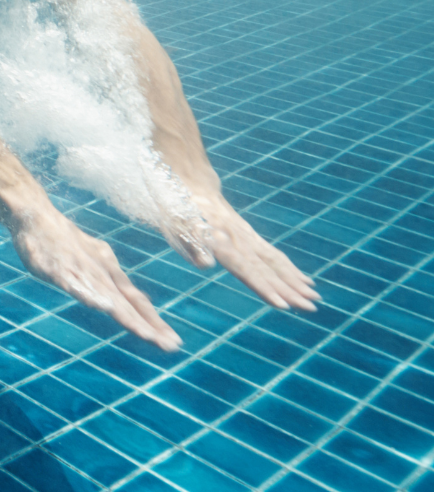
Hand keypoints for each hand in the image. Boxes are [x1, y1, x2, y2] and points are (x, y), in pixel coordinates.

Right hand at [12, 206, 181, 351]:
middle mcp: (101, 273)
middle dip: (149, 326)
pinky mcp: (58, 269)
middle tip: (171, 345)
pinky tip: (101, 306)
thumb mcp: (94, 258)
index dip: (154, 321)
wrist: (37, 215)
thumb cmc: (65, 239)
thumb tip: (127, 299)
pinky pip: (75, 284)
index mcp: (109, 272)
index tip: (173, 342)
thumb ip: (109, 281)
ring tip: (147, 336)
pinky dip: (89, 295)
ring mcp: (81, 271)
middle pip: (128, 303)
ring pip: (107, 297)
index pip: (136, 300)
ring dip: (128, 317)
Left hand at [180, 195, 320, 311]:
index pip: (248, 271)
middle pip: (268, 270)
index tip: (284, 305)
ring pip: (276, 263)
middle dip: (290, 290)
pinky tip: (304, 280)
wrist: (192, 183)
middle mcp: (240, 242)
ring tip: (315, 296)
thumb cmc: (178, 209)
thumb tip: (205, 265)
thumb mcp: (176, 227)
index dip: (265, 289)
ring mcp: (248, 238)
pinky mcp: (251, 236)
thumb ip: (192, 247)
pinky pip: (274, 255)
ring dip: (295, 281)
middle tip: (311, 307)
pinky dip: (290, 269)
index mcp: (222, 243)